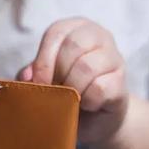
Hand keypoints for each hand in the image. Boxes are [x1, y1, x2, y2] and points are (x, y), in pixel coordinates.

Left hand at [19, 18, 127, 142]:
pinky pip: (100, 88)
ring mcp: (114, 57)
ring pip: (87, 67)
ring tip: (72, 99)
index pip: (56, 32)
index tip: (39, 83)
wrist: (95, 120)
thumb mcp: (46, 80)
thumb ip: (34, 74)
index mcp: (76, 28)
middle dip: (59, 73)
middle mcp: (98, 36)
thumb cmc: (67, 93)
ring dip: (73, 89)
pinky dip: (87, 101)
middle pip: (74, 45)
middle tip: (56, 91)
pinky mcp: (122, 82)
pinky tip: (87, 104)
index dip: (43, 60)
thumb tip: (27, 75)